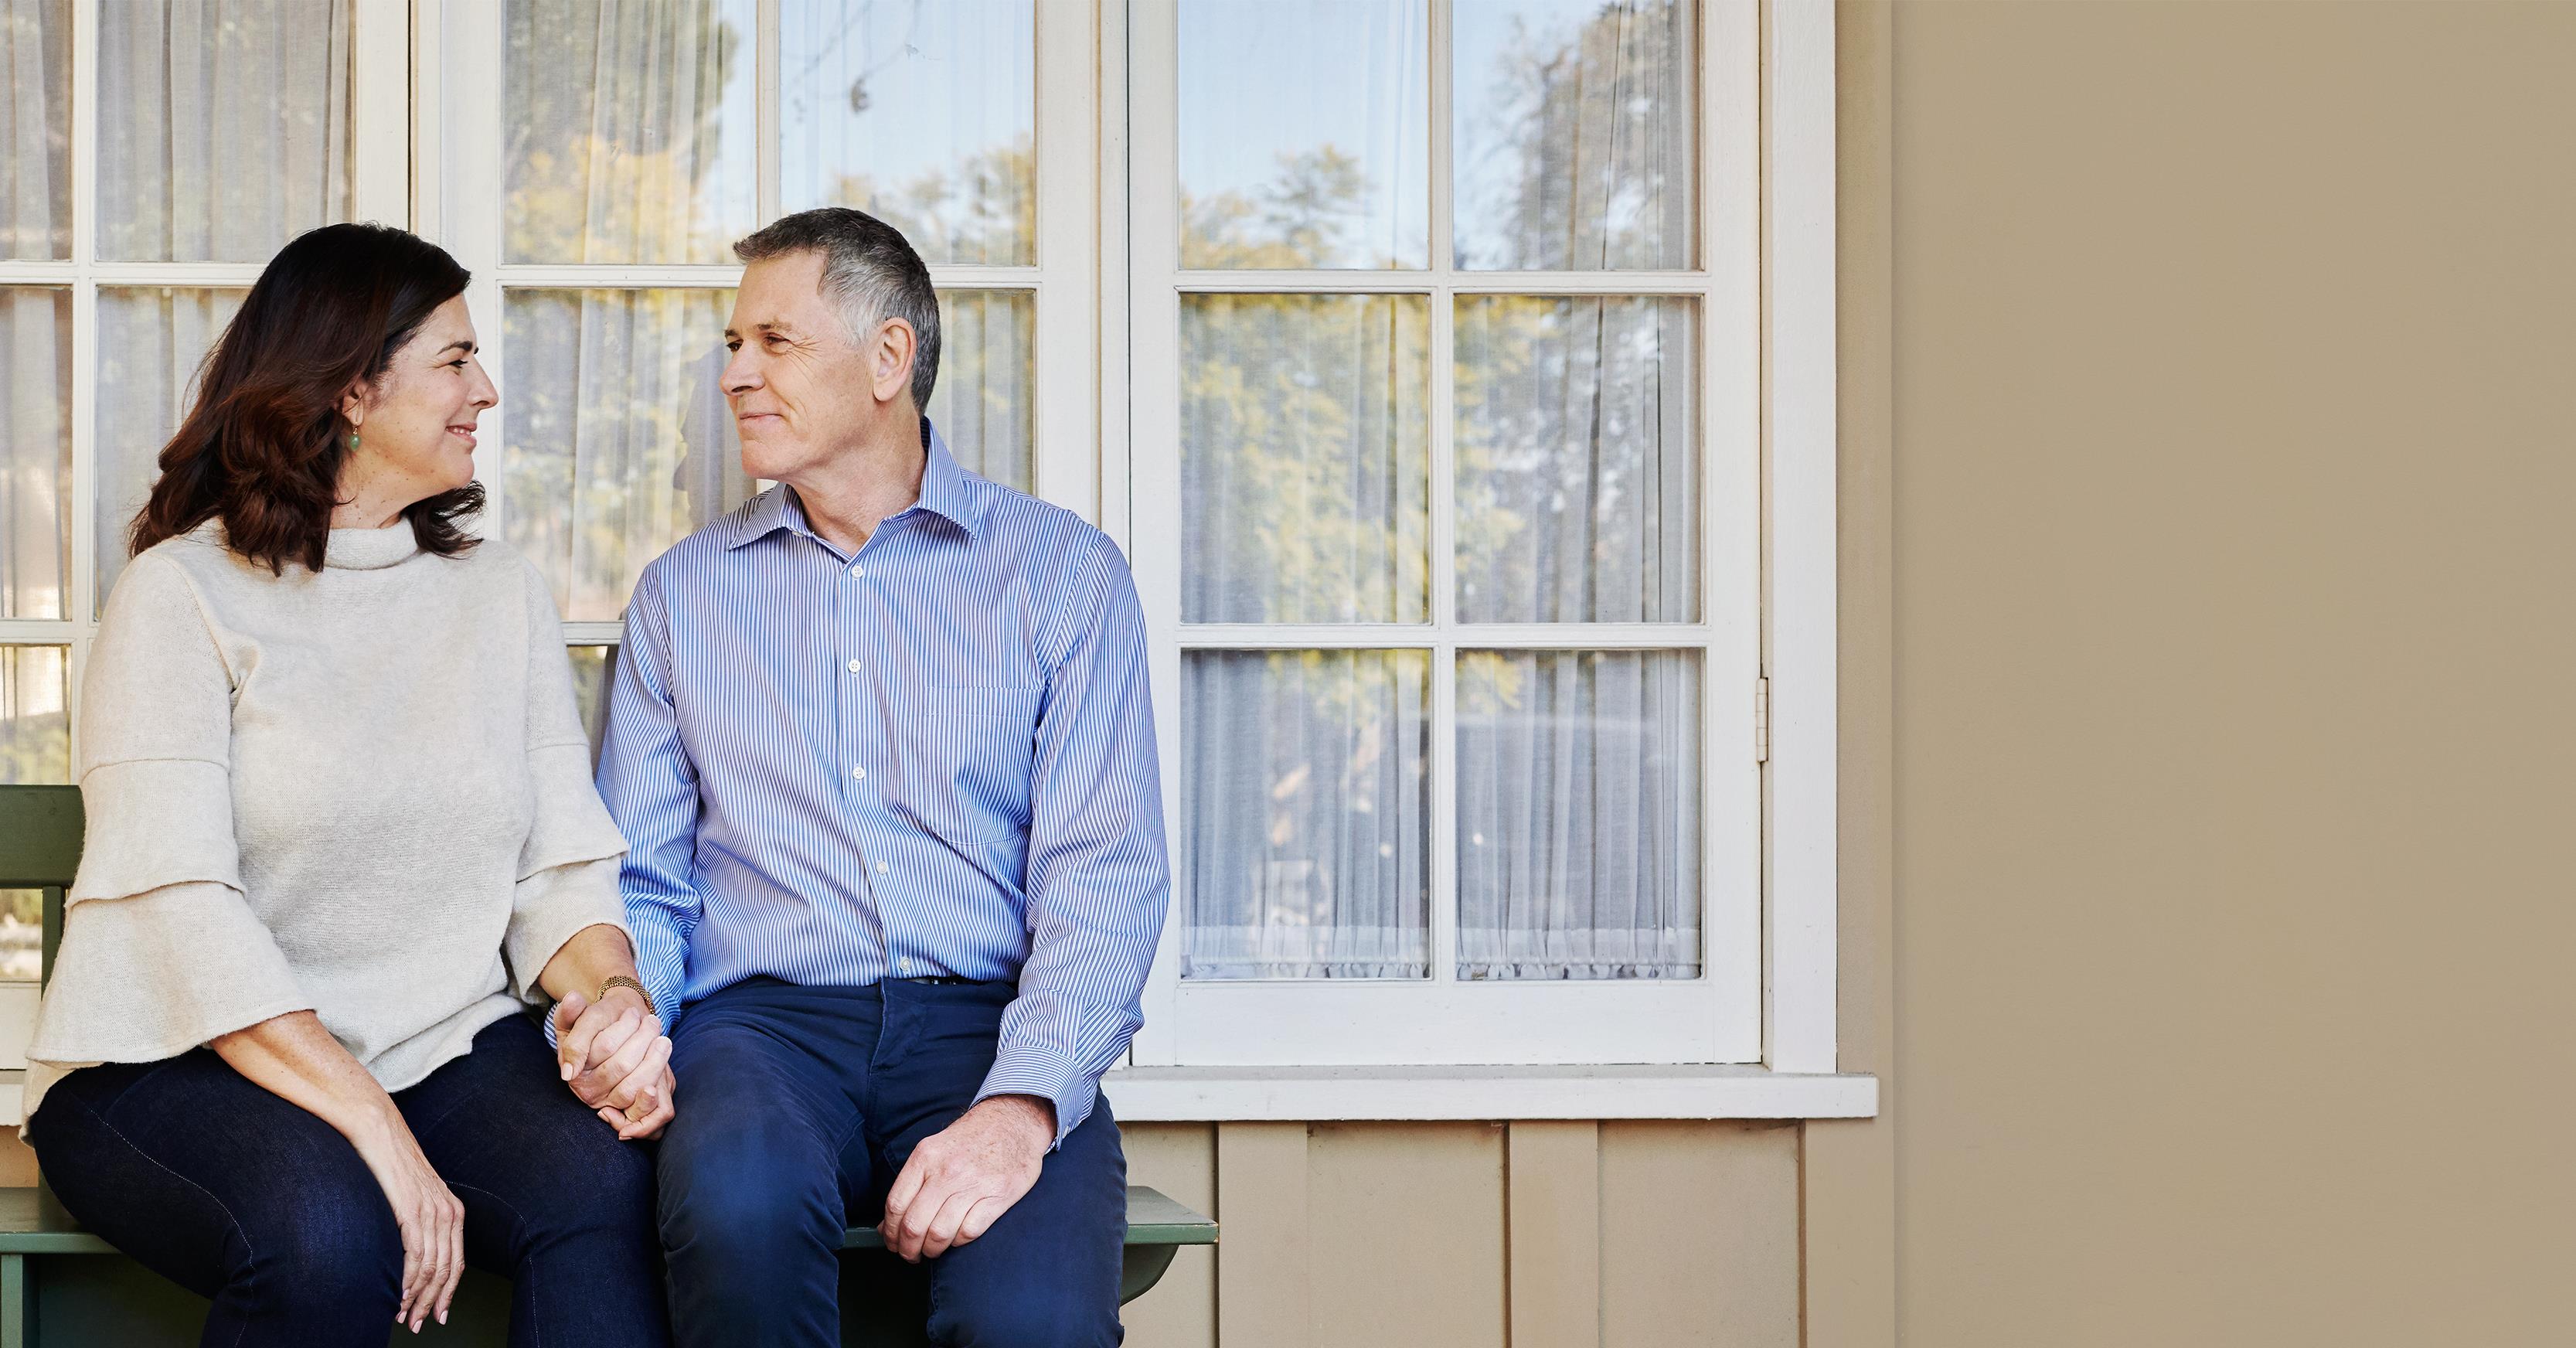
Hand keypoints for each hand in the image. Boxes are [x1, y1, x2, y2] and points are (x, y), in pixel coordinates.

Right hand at [348, 1110, 465, 1332]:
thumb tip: (411, 1255)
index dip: (447, 1294)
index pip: (457, 1263)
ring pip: (432, 1268)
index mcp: (453, 1211)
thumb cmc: (390, 1166)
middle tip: (419, 1324)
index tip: (438, 1315)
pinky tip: (399, 1294)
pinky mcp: (412, 1209)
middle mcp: (449, 1212)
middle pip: (447, 1271)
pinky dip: (408, 1279)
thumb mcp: (414, 1197)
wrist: (379, 1132)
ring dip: (418, 1297)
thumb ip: (418, 1224)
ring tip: (404, 1316)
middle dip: (433, 1303)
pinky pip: (416, 1254)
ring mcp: (432, 1210)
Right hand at [553, 989, 671, 1136]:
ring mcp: (610, 1103)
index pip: (605, 1047)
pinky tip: (661, 1079)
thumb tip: (571, 1000)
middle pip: (623, 1065)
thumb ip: (571, 1010)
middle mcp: (589, 1091)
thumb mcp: (578, 1017)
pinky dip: (654, 1094)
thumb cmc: (597, 1027)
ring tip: (663, 1039)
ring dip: (655, 1060)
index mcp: (574, 1070)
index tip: (632, 1013)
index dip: (624, 1028)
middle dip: (643, 1039)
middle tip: (653, 1021)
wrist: (616, 1040)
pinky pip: (644, 1110)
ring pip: (635, 1085)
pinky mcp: (630, 1110)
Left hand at [877, 1095, 1053, 1261]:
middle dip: (908, 1249)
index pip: (895, 1205)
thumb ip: (910, 1186)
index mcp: (925, 1157)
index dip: (890, 1232)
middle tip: (911, 1256)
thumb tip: (885, 1225)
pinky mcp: (998, 1196)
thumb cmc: (969, 1140)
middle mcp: (947, 1171)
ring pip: (939, 1233)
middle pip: (914, 1224)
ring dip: (932, 1250)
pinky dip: (958, 1242)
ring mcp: (973, 1184)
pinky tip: (956, 1239)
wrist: (1013, 1120)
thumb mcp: (933, 1150)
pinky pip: (968, 1232)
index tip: (894, 1244)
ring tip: (933, 1251)